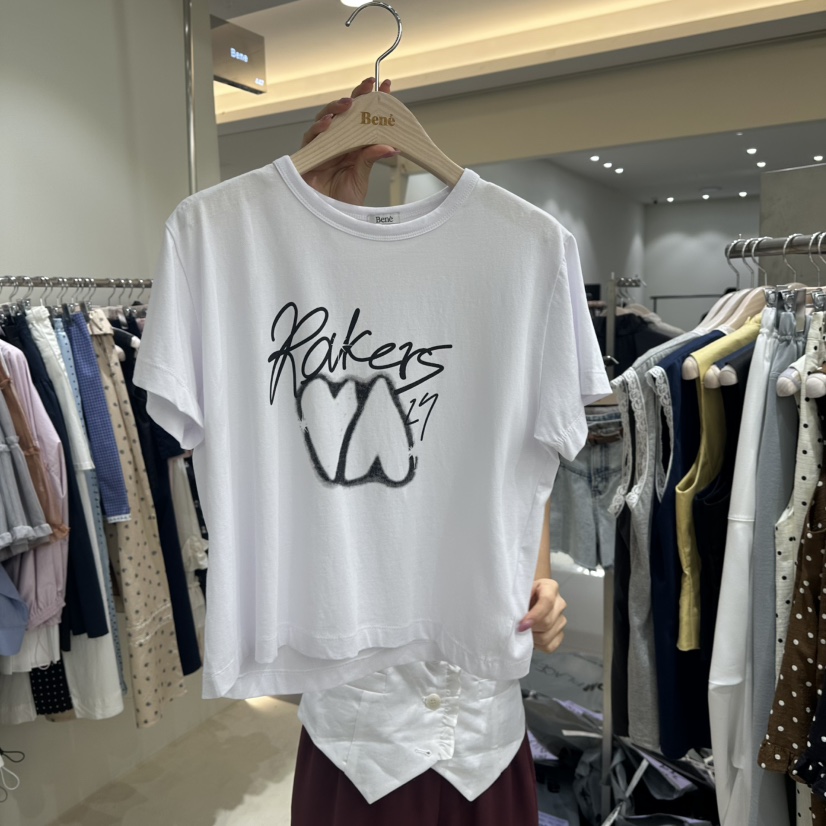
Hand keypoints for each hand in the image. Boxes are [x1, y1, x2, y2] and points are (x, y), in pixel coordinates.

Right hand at [300, 77, 398, 205]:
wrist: (330, 217)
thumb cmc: (344, 200)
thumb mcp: (362, 177)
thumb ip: (371, 159)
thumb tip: (390, 145)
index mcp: (352, 145)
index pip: (362, 117)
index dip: (371, 100)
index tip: (385, 87)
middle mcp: (336, 142)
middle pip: (344, 113)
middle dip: (355, 96)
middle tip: (367, 87)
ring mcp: (322, 147)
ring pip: (326, 119)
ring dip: (336, 109)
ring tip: (348, 104)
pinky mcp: (308, 155)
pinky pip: (311, 137)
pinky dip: (318, 129)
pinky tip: (328, 124)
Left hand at [517, 578, 566, 653]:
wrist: (528, 597)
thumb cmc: (522, 593)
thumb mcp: (519, 589)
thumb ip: (519, 598)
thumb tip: (515, 615)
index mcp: (550, 588)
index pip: (547, 602)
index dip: (534, 616)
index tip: (522, 625)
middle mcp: (560, 603)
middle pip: (547, 622)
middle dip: (530, 628)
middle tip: (518, 627)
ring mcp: (561, 619)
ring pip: (547, 637)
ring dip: (532, 638)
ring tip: (523, 631)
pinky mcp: (560, 634)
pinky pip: (550, 646)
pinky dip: (538, 645)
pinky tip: (531, 638)